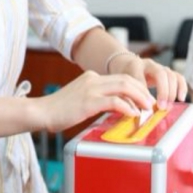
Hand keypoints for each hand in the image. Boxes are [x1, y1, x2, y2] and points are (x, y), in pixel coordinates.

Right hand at [36, 70, 155, 132]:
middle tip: (151, 103)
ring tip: (147, 108)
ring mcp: (91, 89)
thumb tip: (119, 109)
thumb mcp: (82, 100)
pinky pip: (114, 101)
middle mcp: (93, 79)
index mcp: (91, 77)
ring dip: (139, 97)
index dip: (136, 87)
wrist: (41, 112)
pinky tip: (132, 114)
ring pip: (124, 86)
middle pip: (126, 79)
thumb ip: (99, 100)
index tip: (145, 98)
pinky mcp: (88, 101)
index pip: (120, 78)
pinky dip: (127, 107)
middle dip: (142, 90)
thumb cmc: (58, 110)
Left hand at [109, 55, 187, 108]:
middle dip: (163, 92)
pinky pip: (178, 77)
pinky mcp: (167, 72)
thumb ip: (128, 95)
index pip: (140, 77)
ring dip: (171, 92)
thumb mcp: (121, 85)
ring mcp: (160, 67)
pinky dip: (182, 87)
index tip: (147, 107)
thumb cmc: (123, 77)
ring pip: (170, 75)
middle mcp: (149, 64)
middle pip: (160, 74)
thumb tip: (138, 111)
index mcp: (135, 66)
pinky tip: (181, 98)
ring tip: (168, 106)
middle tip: (161, 108)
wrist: (127, 64)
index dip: (145, 93)